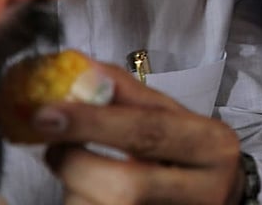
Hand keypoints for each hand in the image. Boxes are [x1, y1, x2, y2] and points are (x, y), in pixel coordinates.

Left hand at [32, 61, 243, 204]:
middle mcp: (208, 190)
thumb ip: (128, 95)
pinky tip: (92, 194)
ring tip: (82, 172)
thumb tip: (79, 70)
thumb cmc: (188, 153)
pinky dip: (82, 202)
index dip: (94, 122)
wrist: (212, 195)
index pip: (149, 131)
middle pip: (127, 186)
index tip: (48, 113)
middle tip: (54, 146)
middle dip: (77, 163)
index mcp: (213, 146)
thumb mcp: (171, 118)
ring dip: (76, 189)